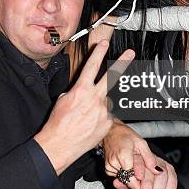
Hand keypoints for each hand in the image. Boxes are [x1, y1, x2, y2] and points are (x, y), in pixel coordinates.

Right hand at [34, 41, 134, 173]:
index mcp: (81, 90)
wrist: (60, 145)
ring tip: (84, 118)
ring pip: (104, 102)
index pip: (92, 66)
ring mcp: (103, 111)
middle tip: (130, 53)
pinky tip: (89, 126)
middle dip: (122, 63)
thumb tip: (83, 92)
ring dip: (97, 106)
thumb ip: (76, 92)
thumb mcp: (62, 100)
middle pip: (111, 76)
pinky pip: (106, 117)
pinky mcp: (108, 123)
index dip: (98, 53)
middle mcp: (95, 98)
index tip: (104, 43)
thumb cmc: (57, 123)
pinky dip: (99, 119)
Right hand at [102, 120, 176, 188]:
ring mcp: (109, 167)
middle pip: (127, 182)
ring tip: (142, 186)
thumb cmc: (125, 135)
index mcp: (123, 156)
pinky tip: (132, 176)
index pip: (132, 178)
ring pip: (123, 181)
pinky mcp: (108, 169)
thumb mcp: (141, 143)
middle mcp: (114, 163)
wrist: (110, 131)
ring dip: (133, 183)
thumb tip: (158, 170)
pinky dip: (127, 179)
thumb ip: (149, 158)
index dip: (140, 187)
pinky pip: (119, 178)